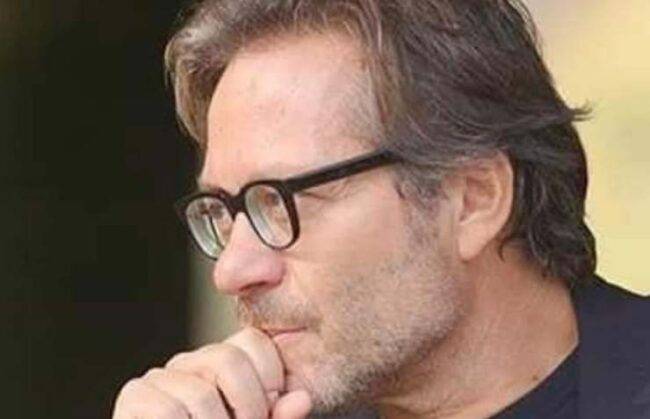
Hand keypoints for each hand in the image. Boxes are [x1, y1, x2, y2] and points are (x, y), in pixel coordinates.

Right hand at [112, 327, 311, 418]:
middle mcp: (191, 362)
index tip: (268, 413)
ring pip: (202, 395)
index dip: (271, 380)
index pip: (255, 341)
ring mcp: (160, 377)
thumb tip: (302, 400)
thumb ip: (277, 418)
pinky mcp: (134, 397)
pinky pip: (170, 412)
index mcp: (223, 364)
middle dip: (249, 408)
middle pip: (229, 360)